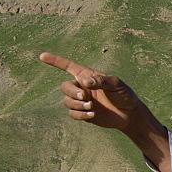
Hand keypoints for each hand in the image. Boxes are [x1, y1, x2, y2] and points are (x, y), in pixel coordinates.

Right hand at [40, 52, 169, 171]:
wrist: (129, 114)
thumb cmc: (124, 95)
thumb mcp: (116, 84)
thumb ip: (101, 80)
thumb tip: (84, 82)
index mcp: (88, 76)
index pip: (68, 66)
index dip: (55, 61)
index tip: (42, 56)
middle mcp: (82, 87)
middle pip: (64, 87)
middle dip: (72, 92)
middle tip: (85, 97)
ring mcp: (82, 101)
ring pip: (67, 101)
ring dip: (76, 104)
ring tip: (91, 107)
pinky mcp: (84, 114)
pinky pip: (72, 114)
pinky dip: (80, 114)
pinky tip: (92, 115)